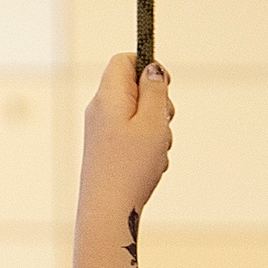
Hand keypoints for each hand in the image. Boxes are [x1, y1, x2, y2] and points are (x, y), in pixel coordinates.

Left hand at [82, 54, 174, 218]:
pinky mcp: (105, 146)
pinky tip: (149, 165)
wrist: (108, 207)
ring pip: (137, 115)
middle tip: (164, 126)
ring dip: (155, 129)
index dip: (148, 67)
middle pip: (134, 88)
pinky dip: (147, 145)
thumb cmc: (131, 167)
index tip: (166, 86)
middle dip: (158, 104)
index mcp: (109, 95)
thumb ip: (155, 93)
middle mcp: (100, 107)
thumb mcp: (152, 125)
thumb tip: (153, 69)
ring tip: (156, 152)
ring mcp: (101, 128)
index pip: (124, 60)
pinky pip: (132, 135)